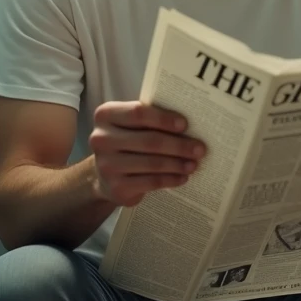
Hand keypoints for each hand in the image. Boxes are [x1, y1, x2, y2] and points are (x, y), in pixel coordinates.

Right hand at [89, 101, 205, 207]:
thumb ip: (151, 119)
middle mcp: (101, 139)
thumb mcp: (132, 125)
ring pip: (152, 163)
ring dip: (178, 164)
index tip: (185, 124)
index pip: (138, 113)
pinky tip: (183, 177)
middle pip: (149, 140)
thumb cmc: (127, 141)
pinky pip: (151, 182)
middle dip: (179, 145)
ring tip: (194, 164)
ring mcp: (107, 165)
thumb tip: (192, 123)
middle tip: (200, 149)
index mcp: (105, 115)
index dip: (164, 119)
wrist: (105, 175)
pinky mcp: (116, 187)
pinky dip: (171, 179)